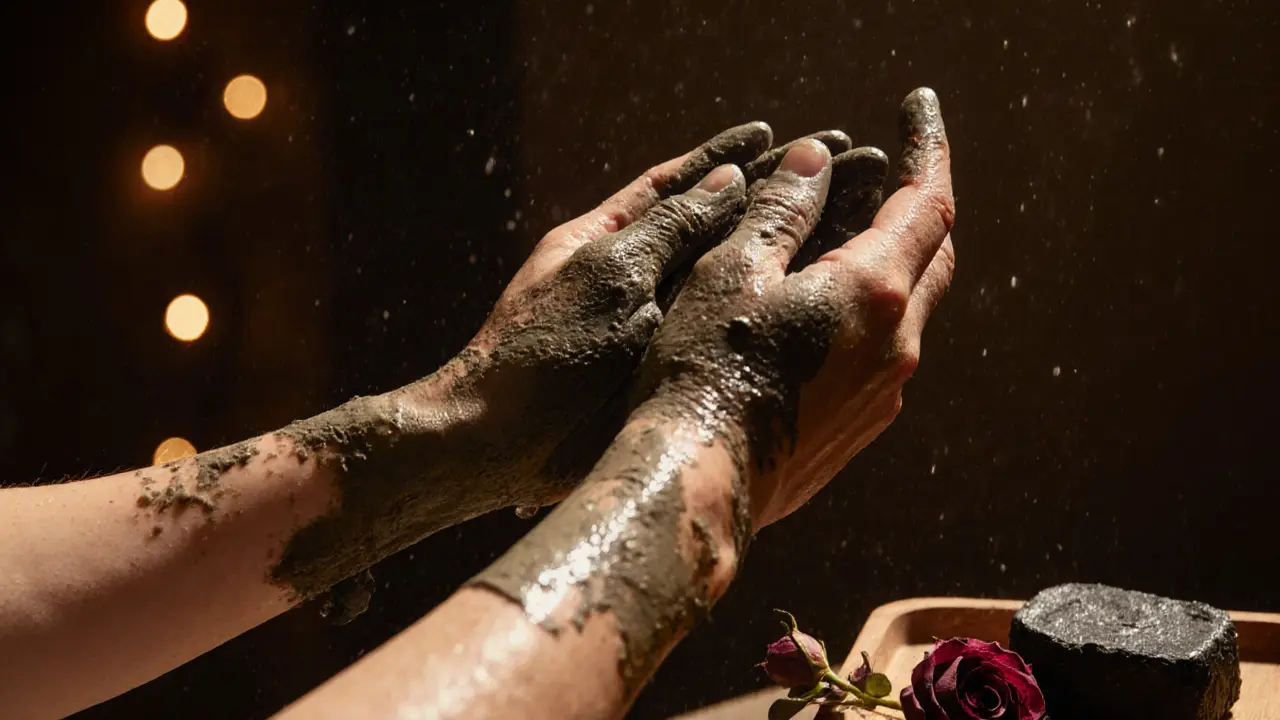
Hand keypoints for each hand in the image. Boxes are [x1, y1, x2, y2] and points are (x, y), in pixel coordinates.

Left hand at [422, 125, 864, 507]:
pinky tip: (814, 303)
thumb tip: (728, 182)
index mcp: (612, 238)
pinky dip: (770, 311)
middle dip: (780, 199)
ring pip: (732, 278)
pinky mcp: (667, 371)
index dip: (733, 158)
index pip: (681, 183)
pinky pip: (729, 331)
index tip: (786, 137)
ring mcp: (655, 325)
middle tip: (846, 174)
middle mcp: (639, 276)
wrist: (499, 441)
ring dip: (785, 253)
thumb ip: (669, 228)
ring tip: (850, 230)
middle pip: (718, 226)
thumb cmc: (542, 351)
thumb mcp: (610, 275)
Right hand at [632, 88, 954, 528]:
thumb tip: (816, 161)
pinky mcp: (861, 427)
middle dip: (917, 204)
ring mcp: (884, 393)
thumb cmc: (703, 370)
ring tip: (838, 240)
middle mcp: (897, 343)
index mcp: (873, 291)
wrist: (700, 482)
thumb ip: (783, 210)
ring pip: (909, 307)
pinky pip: (882, 352)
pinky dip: (867, 314)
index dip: (927, 145)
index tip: (917, 104)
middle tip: (886, 171)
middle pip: (934, 253)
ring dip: (889, 263)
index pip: (928, 199)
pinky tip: (817, 315)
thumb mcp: (734, 271)